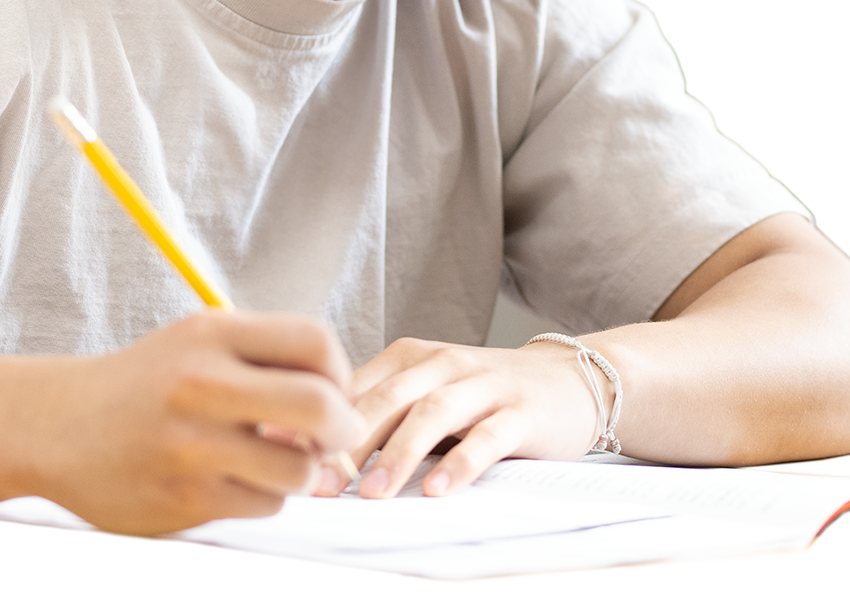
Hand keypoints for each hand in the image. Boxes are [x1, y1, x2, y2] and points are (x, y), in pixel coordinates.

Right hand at [42, 311, 367, 534]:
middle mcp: (202, 383)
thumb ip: (266, 359)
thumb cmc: (148, 383)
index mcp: (212, 333)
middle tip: (336, 437)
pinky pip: (264, 505)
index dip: (340, 372)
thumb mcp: (198, 342)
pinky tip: (233, 480)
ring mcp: (192, 444)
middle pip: (320, 405)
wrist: (58, 427)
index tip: (332, 390)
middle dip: (343, 428)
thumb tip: (344, 402)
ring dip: (300, 471)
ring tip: (271, 461)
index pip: (315, 342)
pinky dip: (263, 497)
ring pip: (298, 469)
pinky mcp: (184, 498)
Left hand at [316, 337, 607, 499]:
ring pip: (433, 414)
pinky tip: (439, 490)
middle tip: (318, 483)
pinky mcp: (522, 412)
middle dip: (347, 442)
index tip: (282, 452)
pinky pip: (488, 437)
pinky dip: (461, 463)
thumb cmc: (482, 395)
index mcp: (410, 356)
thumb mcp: (427, 392)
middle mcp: (443, 363)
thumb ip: (378, 413)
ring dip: (398, 454)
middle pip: (386, 399)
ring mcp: (484, 385)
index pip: (354, 386)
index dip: (315, 419)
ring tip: (372, 493)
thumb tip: (305, 450)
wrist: (568, 378)